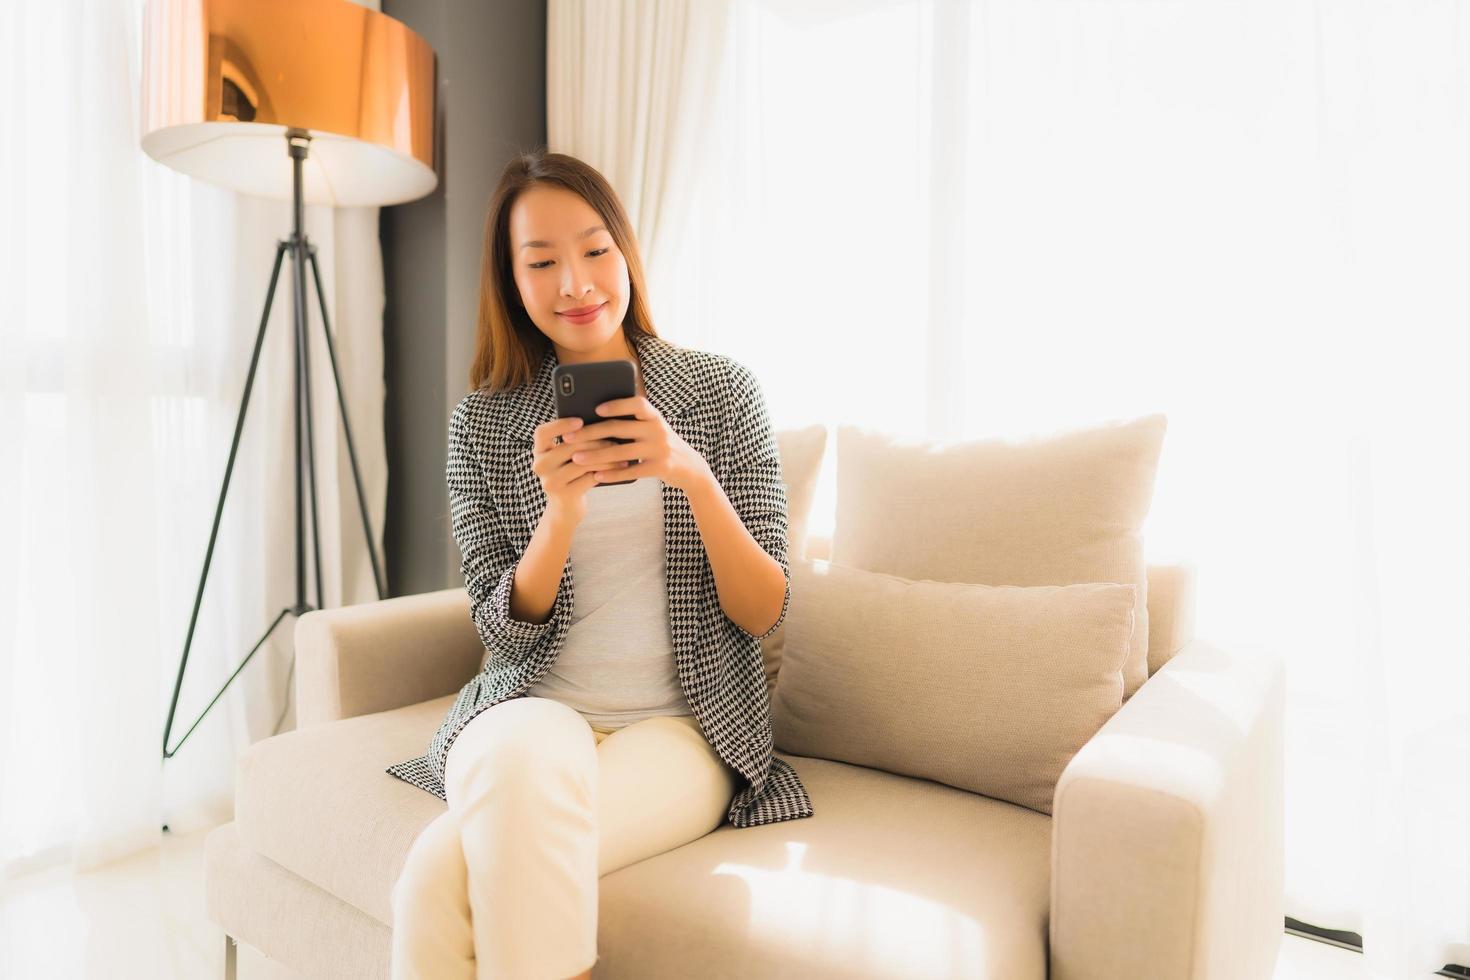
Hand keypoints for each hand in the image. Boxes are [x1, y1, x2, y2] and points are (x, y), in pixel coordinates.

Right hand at [530, 416, 630, 525]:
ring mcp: (550, 481)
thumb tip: (600, 422)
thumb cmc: (572, 477)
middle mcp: (540, 465)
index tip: (580, 421)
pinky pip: (589, 477)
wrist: (566, 510)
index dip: (560, 425)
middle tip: (615, 438)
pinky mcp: (564, 494)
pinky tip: (619, 467)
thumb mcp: (566, 459)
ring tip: (621, 453)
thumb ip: (574, 442)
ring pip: (581, 462)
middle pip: (568, 446)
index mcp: (539, 452)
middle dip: (595, 441)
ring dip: (605, 457)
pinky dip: (606, 471)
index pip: (542, 432)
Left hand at [560, 396, 713, 493]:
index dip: (617, 405)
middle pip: (620, 428)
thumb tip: (593, 416)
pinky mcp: (660, 468)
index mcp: (654, 416)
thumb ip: (631, 421)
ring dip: (596, 456)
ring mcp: (660, 449)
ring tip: (576, 458)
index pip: (636, 404)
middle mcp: (658, 429)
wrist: (689, 467)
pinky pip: (631, 471)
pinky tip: (596, 477)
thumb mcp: (651, 427)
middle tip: (568, 437)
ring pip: (622, 452)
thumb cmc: (660, 444)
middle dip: (591, 433)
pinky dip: (613, 474)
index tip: (595, 409)